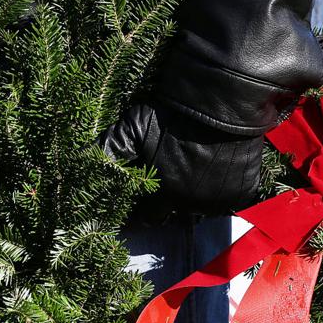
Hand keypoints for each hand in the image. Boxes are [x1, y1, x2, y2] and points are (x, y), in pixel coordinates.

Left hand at [98, 100, 261, 218]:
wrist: (222, 104)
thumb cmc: (174, 116)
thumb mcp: (134, 127)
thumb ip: (110, 149)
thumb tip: (79, 162)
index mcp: (164, 196)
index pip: (148, 218)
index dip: (143, 209)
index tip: (143, 198)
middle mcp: (192, 206)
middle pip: (177, 215)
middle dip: (171, 202)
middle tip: (172, 179)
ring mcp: (220, 201)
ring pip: (204, 210)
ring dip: (197, 198)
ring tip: (195, 175)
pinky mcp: (243, 193)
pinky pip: (231, 201)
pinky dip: (224, 191)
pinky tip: (218, 173)